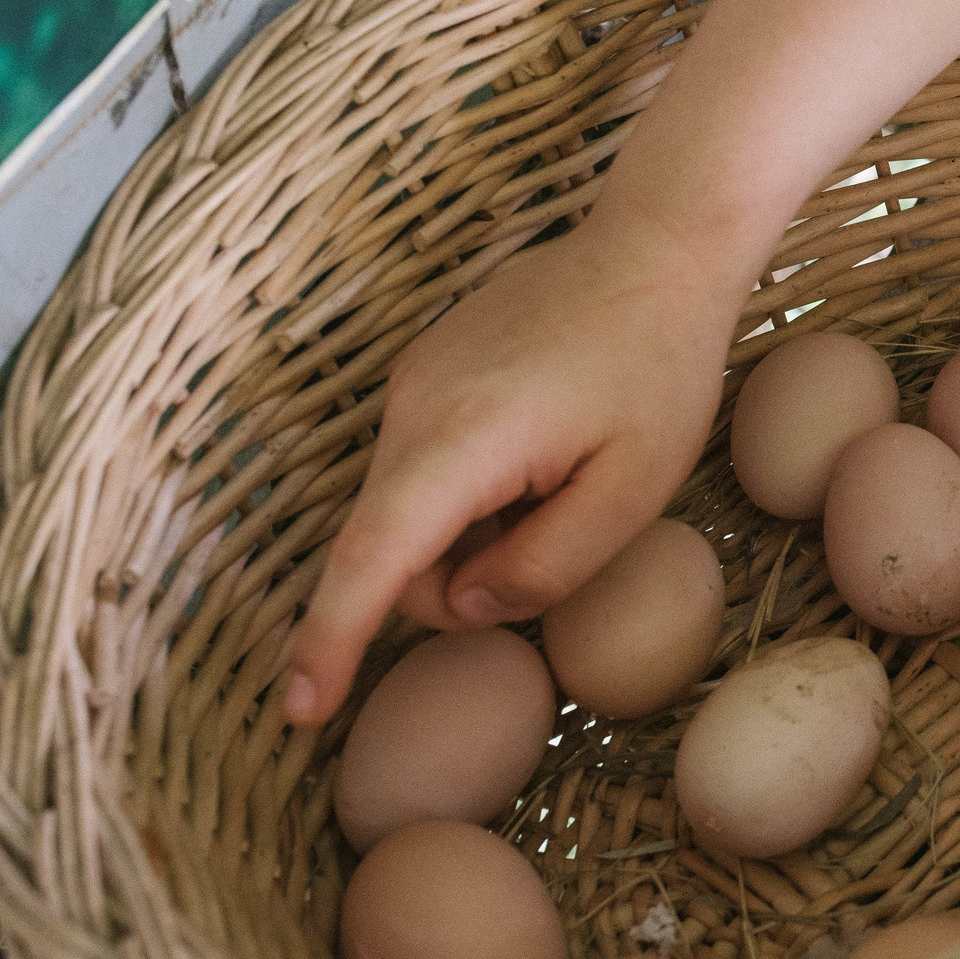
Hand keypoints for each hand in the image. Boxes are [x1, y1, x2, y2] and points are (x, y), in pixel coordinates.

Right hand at [281, 216, 736, 723]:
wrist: (657, 250)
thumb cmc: (659, 370)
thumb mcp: (632, 493)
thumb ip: (545, 567)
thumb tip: (463, 602)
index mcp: (462, 439)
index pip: (373, 560)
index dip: (332, 639)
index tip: (300, 708)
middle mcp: (415, 407)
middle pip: (387, 546)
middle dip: (447, 586)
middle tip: (550, 553)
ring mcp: (414, 382)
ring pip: (404, 507)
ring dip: (462, 535)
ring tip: (556, 490)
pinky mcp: (426, 369)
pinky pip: (420, 465)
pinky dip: (463, 493)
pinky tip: (539, 459)